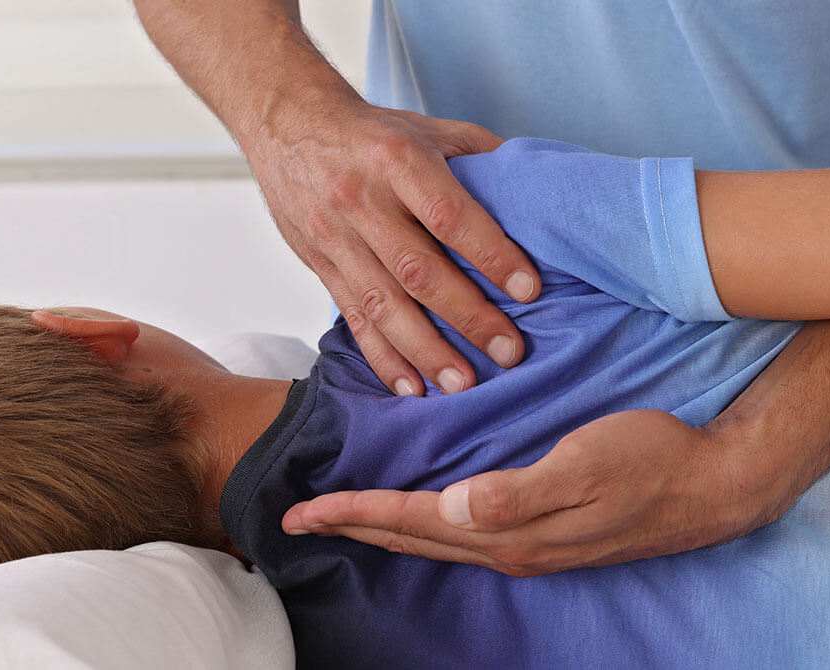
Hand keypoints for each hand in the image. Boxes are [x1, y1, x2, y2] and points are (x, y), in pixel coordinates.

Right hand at [245, 98, 539, 395]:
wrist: (288, 124)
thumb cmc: (376, 133)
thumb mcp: (431, 128)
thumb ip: (483, 158)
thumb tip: (540, 194)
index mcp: (398, 160)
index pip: (448, 214)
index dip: (489, 253)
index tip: (527, 289)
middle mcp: (363, 201)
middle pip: (418, 269)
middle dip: (466, 316)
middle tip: (509, 351)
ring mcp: (337, 238)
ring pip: (383, 304)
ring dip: (425, 350)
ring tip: (463, 384)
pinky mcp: (321, 266)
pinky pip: (352, 318)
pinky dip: (383, 358)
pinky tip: (412, 388)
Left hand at [279, 409, 787, 575]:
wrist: (717, 483)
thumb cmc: (653, 458)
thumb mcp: (586, 465)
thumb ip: (520, 492)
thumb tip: (454, 508)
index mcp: (511, 531)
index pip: (414, 522)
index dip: (355, 513)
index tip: (301, 509)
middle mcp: (513, 547)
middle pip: (415, 539)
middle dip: (354, 526)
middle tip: (297, 518)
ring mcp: (533, 545)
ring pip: (439, 541)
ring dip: (388, 529)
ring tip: (348, 517)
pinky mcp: (549, 534)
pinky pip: (467, 536)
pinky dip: (429, 526)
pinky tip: (426, 516)